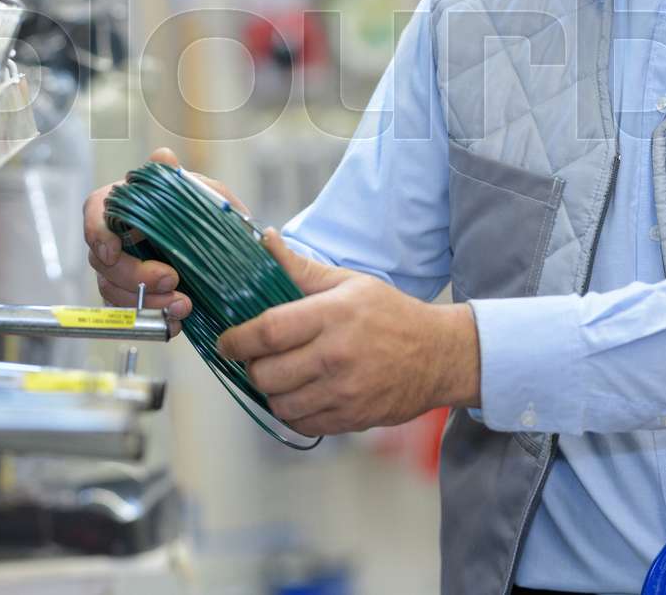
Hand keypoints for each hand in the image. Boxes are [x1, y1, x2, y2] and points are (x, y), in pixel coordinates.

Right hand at [83, 146, 250, 336]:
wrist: (230, 253)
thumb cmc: (210, 215)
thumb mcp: (205, 193)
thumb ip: (181, 179)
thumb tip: (162, 157)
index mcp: (126, 204)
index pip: (95, 212)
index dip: (97, 232)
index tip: (112, 250)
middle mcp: (117, 237)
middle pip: (103, 259)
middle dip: (134, 274)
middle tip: (172, 279)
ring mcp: (121, 269)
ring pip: (113, 290)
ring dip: (147, 301)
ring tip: (183, 304)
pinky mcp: (133, 297)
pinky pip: (130, 313)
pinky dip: (154, 318)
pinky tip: (177, 319)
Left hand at [218, 231, 481, 436]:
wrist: (439, 356)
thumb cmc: (392, 314)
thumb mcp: (349, 282)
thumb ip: (301, 268)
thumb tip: (266, 241)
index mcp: (332, 315)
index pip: (267, 331)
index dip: (236, 340)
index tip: (226, 341)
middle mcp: (335, 356)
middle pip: (266, 373)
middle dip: (251, 367)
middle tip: (255, 358)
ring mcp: (343, 391)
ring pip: (279, 403)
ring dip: (270, 392)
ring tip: (278, 376)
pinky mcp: (351, 418)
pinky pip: (301, 424)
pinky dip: (291, 412)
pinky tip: (299, 394)